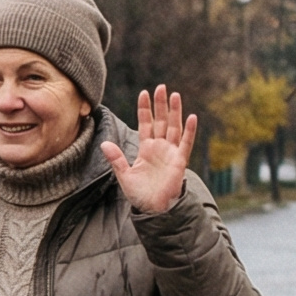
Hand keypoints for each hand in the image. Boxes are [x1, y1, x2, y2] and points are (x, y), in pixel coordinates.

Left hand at [103, 87, 195, 214]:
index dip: (145, 109)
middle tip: (161, 87)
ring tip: (175, 95)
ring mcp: (171, 152)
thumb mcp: (124, 175)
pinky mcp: (180, 161)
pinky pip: (186, 143)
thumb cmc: (140, 194)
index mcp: (146, 148)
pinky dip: (189, 131)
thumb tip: (104, 143)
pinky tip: (192, 117)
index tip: (144, 92)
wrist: (152, 208)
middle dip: (160, 105)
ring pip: (174, 127)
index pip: (145, 124)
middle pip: (161, 121)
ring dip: (175, 112)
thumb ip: (116, 159)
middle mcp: (160, 147)